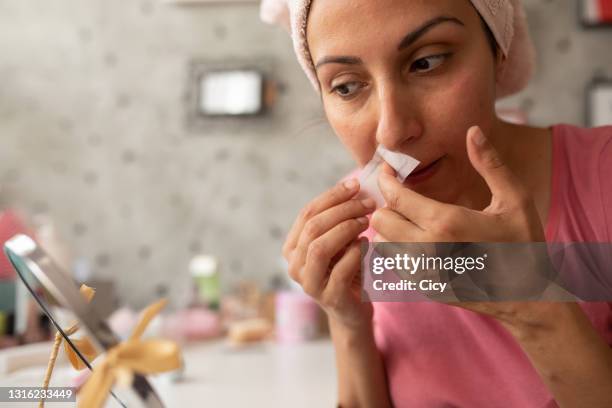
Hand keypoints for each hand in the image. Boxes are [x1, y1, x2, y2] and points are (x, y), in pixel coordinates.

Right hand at [284, 180, 375, 330]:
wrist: (353, 311)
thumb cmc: (346, 269)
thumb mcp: (338, 241)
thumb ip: (337, 219)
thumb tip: (352, 185)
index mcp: (292, 247)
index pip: (307, 213)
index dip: (331, 196)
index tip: (355, 185)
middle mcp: (294, 265)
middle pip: (313, 227)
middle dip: (342, 210)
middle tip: (367, 203)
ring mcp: (309, 284)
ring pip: (320, 247)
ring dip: (346, 229)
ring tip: (366, 221)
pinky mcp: (329, 298)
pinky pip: (341, 270)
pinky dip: (355, 252)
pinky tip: (366, 243)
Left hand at [370, 126, 548, 321]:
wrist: (529, 297)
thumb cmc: (525, 243)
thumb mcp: (515, 199)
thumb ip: (490, 164)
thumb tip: (473, 131)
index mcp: (446, 223)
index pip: (395, 197)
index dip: (386, 180)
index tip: (388, 170)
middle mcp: (428, 250)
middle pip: (380, 220)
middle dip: (387, 204)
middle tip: (403, 197)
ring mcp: (423, 273)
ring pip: (382, 244)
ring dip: (390, 228)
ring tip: (410, 219)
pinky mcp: (423, 288)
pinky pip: (393, 265)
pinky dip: (396, 250)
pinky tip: (417, 242)